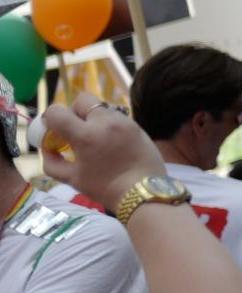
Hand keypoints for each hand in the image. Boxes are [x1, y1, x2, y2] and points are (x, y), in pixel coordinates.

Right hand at [38, 94, 166, 215]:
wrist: (143, 192)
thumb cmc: (105, 188)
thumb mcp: (72, 179)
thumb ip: (52, 161)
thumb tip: (48, 148)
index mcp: (86, 135)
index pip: (57, 111)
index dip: (50, 120)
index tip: (54, 131)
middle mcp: (106, 122)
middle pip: (83, 100)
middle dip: (74, 112)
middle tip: (76, 131)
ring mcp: (125, 121)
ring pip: (102, 108)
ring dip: (93, 119)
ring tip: (96, 140)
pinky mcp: (138, 126)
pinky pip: (117, 118)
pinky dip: (109, 125)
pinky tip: (112, 144)